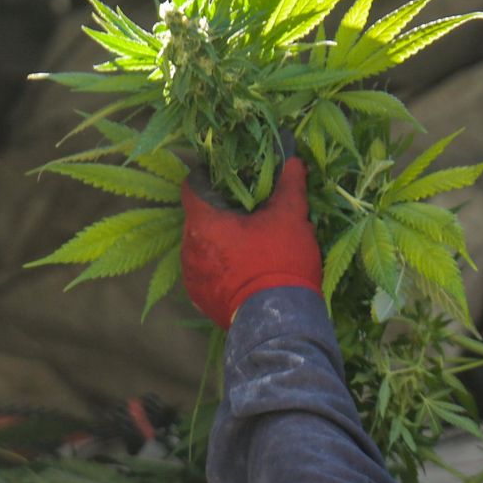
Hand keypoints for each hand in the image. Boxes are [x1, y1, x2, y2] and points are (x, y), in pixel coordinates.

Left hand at [180, 158, 321, 328]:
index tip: (231, 179)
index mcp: (203, 222)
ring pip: (203, 247)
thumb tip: (294, 159)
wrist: (280, 322)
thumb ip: (289, 185)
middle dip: (222, 214)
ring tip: (251, 247)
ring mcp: (191, 276)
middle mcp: (188, 247)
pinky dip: (222, 269)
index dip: (211, 178)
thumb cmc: (281, 262)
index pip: (193, 186)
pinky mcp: (200, 299)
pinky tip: (246, 272)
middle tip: (250, 215)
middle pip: (200, 218)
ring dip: (222, 244)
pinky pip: (207, 274)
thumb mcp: (291, 218)